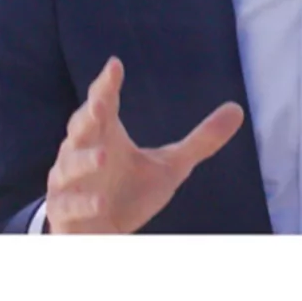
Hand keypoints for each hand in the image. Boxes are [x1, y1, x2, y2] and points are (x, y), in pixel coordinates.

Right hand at [44, 57, 244, 233]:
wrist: (101, 234)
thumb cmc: (130, 192)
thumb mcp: (170, 166)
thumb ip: (200, 141)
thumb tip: (237, 109)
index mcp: (105, 134)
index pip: (104, 103)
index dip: (107, 84)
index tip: (115, 65)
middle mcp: (80, 152)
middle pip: (80, 126)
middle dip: (88, 114)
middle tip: (101, 103)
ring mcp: (68, 183)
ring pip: (69, 166)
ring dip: (83, 162)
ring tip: (102, 156)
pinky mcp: (64, 213)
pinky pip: (68, 206)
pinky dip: (81, 204)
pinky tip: (100, 203)